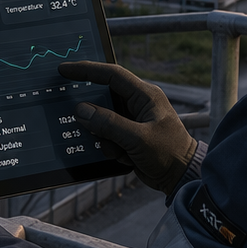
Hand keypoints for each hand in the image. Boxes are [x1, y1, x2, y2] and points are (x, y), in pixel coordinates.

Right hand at [57, 61, 197, 194]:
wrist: (181, 178)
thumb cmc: (170, 154)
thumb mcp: (137, 138)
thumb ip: (108, 124)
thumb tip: (81, 111)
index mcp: (145, 96)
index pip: (111, 75)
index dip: (86, 70)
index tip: (65, 70)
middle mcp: (138, 104)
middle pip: (102, 98)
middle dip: (93, 113)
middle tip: (76, 117)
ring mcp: (132, 120)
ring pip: (101, 121)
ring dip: (104, 137)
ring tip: (121, 150)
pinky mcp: (127, 135)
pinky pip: (106, 136)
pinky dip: (110, 147)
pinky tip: (126, 157)